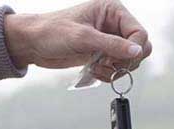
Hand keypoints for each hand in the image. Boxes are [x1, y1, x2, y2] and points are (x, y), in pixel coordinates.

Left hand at [4, 0, 151, 79]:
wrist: (33, 44)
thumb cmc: (52, 32)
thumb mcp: (83, 38)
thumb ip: (112, 45)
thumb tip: (137, 52)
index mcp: (112, 10)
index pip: (139, 32)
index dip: (134, 49)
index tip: (118, 61)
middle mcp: (114, 24)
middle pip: (140, 47)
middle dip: (126, 61)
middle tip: (108, 65)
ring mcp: (109, 40)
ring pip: (130, 60)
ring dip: (116, 69)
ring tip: (97, 68)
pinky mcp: (103, 53)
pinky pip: (118, 68)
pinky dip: (110, 74)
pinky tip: (94, 71)